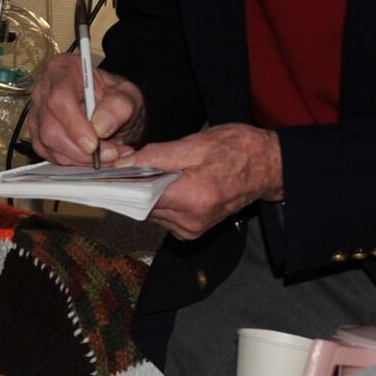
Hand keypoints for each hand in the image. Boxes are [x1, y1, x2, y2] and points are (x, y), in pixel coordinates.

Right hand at [26, 52, 145, 167]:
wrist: (110, 111)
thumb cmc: (115, 97)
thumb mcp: (128, 95)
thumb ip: (120, 106)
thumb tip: (101, 125)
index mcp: (63, 70)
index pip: (60, 99)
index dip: (75, 125)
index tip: (94, 144)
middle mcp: (44, 91)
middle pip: (50, 127)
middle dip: (79, 149)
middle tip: (109, 155)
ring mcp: (38, 114)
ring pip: (48, 144)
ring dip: (79, 158)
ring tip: (108, 156)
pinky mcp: (39, 135)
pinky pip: (50, 155)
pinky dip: (73, 162)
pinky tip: (92, 158)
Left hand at [131, 123, 282, 239]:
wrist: (267, 167)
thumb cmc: (236, 150)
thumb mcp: (195, 144)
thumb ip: (156, 156)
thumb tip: (122, 165)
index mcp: (193, 198)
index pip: (141, 195)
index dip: (121, 182)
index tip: (108, 171)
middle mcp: (190, 221)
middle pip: (142, 206)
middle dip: (132, 185)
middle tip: (127, 164)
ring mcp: (191, 229)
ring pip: (149, 212)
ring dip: (144, 193)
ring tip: (151, 170)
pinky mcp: (191, 231)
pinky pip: (162, 216)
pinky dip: (157, 199)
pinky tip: (165, 183)